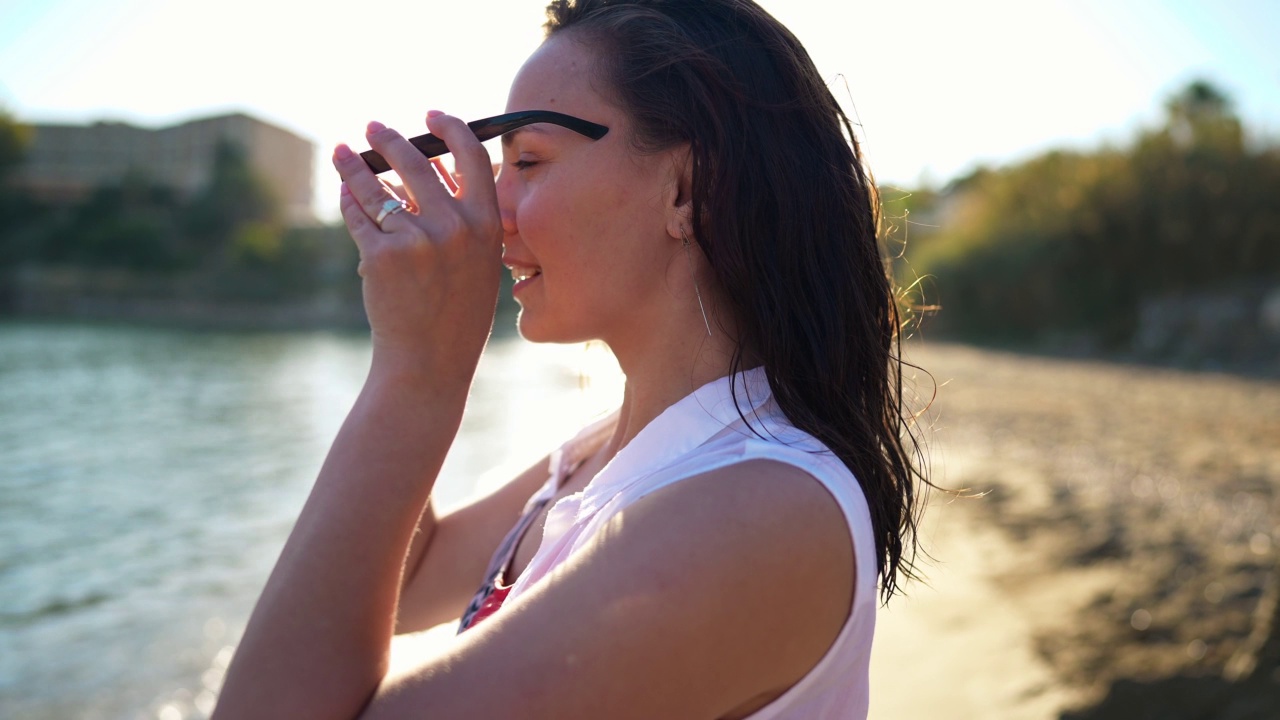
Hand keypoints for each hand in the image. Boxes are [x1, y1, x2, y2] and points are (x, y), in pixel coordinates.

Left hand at [333, 112, 502, 385]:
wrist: (430, 361)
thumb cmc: (457, 312)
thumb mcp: (477, 263)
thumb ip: (465, 217)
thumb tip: (436, 168)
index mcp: (486, 224)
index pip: (471, 156)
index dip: (450, 127)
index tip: (431, 115)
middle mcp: (454, 227)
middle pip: (415, 161)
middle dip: (389, 138)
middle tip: (373, 127)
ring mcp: (416, 240)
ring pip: (377, 187)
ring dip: (355, 163)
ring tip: (343, 151)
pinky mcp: (381, 256)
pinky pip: (359, 215)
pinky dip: (348, 200)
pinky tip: (343, 189)